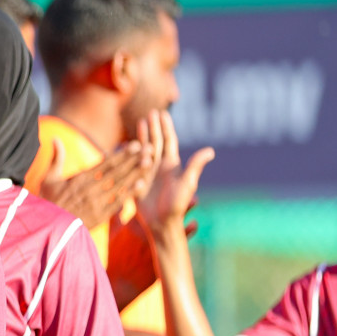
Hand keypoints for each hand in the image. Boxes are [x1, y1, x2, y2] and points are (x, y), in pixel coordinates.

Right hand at [40, 138, 154, 231]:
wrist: (47, 228)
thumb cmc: (47, 203)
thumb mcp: (48, 179)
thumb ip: (56, 159)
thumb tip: (55, 139)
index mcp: (80, 179)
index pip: (105, 164)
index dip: (122, 154)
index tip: (135, 144)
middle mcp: (91, 189)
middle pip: (117, 171)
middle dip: (134, 159)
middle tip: (150, 148)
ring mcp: (96, 203)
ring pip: (120, 185)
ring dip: (136, 173)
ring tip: (150, 162)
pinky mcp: (99, 217)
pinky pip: (117, 203)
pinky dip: (129, 193)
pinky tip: (141, 185)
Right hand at [135, 110, 213, 235]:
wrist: (161, 223)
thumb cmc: (176, 205)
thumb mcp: (187, 183)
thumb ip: (195, 165)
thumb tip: (211, 150)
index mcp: (172, 165)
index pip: (169, 141)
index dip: (166, 127)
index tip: (162, 113)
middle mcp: (160, 167)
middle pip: (157, 142)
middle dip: (153, 127)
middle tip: (151, 112)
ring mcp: (148, 173)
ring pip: (145, 150)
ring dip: (142, 136)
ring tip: (140, 121)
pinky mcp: (137, 181)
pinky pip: (132, 164)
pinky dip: (130, 153)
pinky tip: (126, 143)